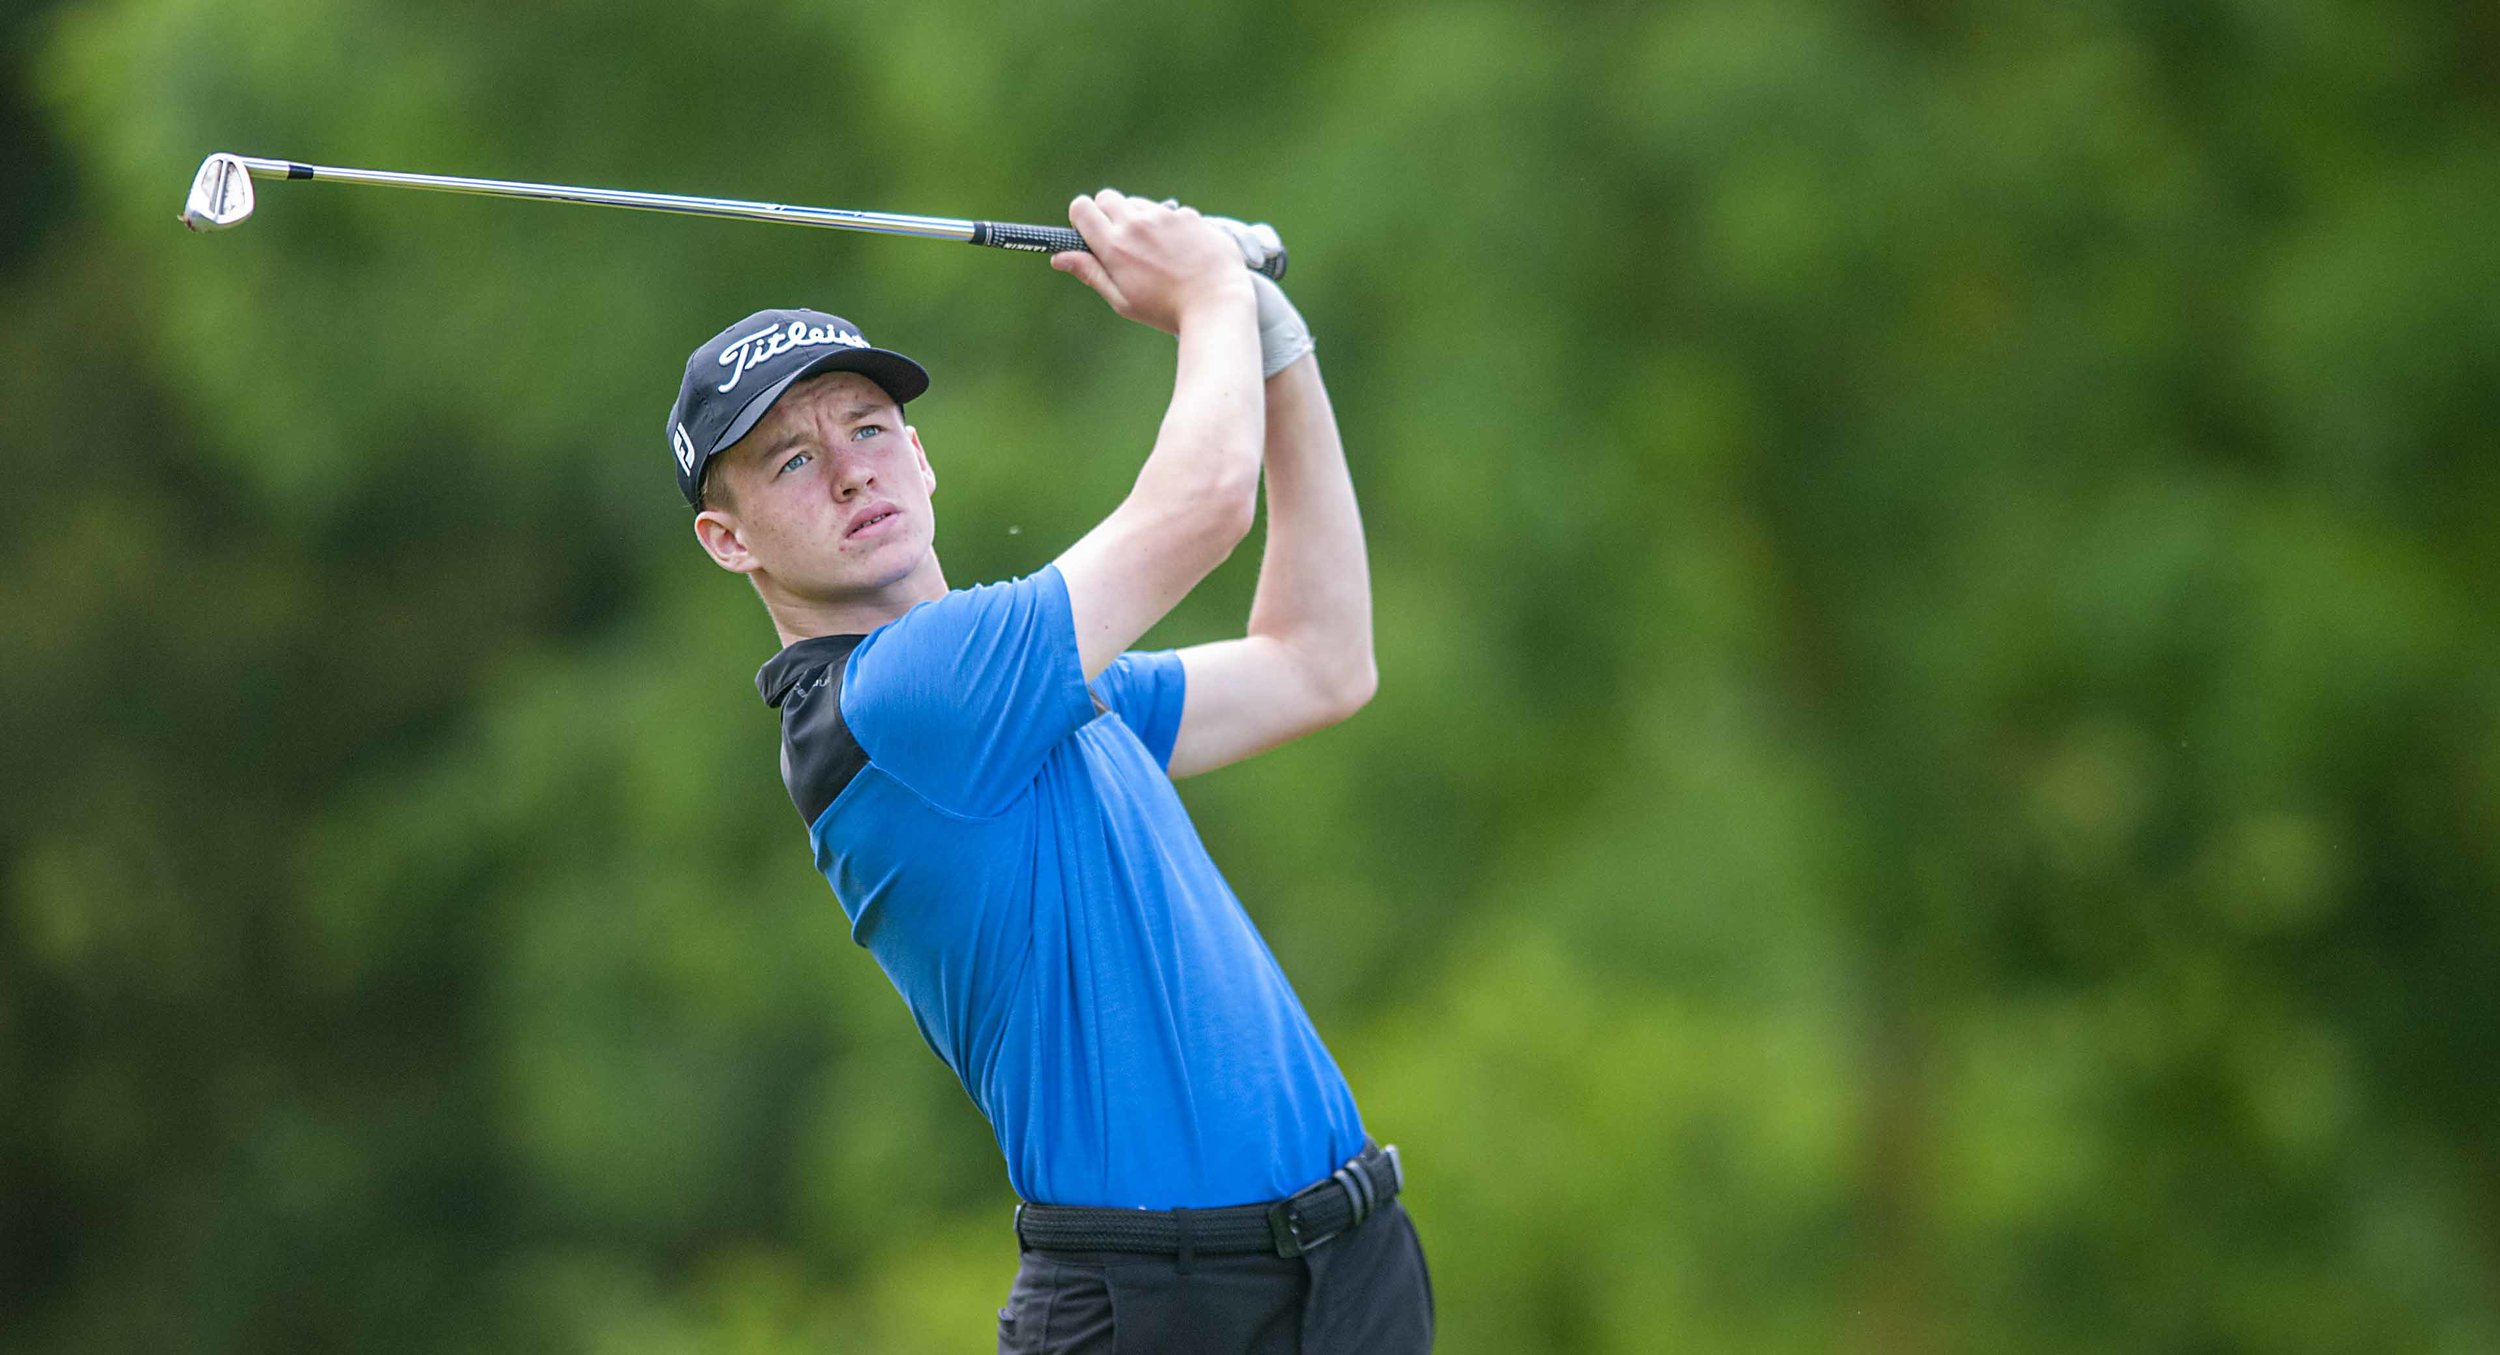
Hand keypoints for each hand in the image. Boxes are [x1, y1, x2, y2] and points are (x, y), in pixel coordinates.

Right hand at [1050, 189, 1251, 335]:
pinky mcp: (1190, 216)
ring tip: (1157, 253)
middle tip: (1122, 242)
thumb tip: (1058, 257)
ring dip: (1141, 220)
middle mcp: (1137, 224)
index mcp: (1114, 245)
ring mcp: (1165, 217)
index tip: (1090, 231)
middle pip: (1108, 197)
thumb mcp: (1122, 299)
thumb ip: (1091, 273)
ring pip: (1140, 204)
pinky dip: (1171, 227)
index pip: (1082, 207)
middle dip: (1108, 214)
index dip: (1082, 217)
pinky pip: (1171, 213)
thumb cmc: (1166, 310)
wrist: (1217, 304)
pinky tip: (1183, 253)